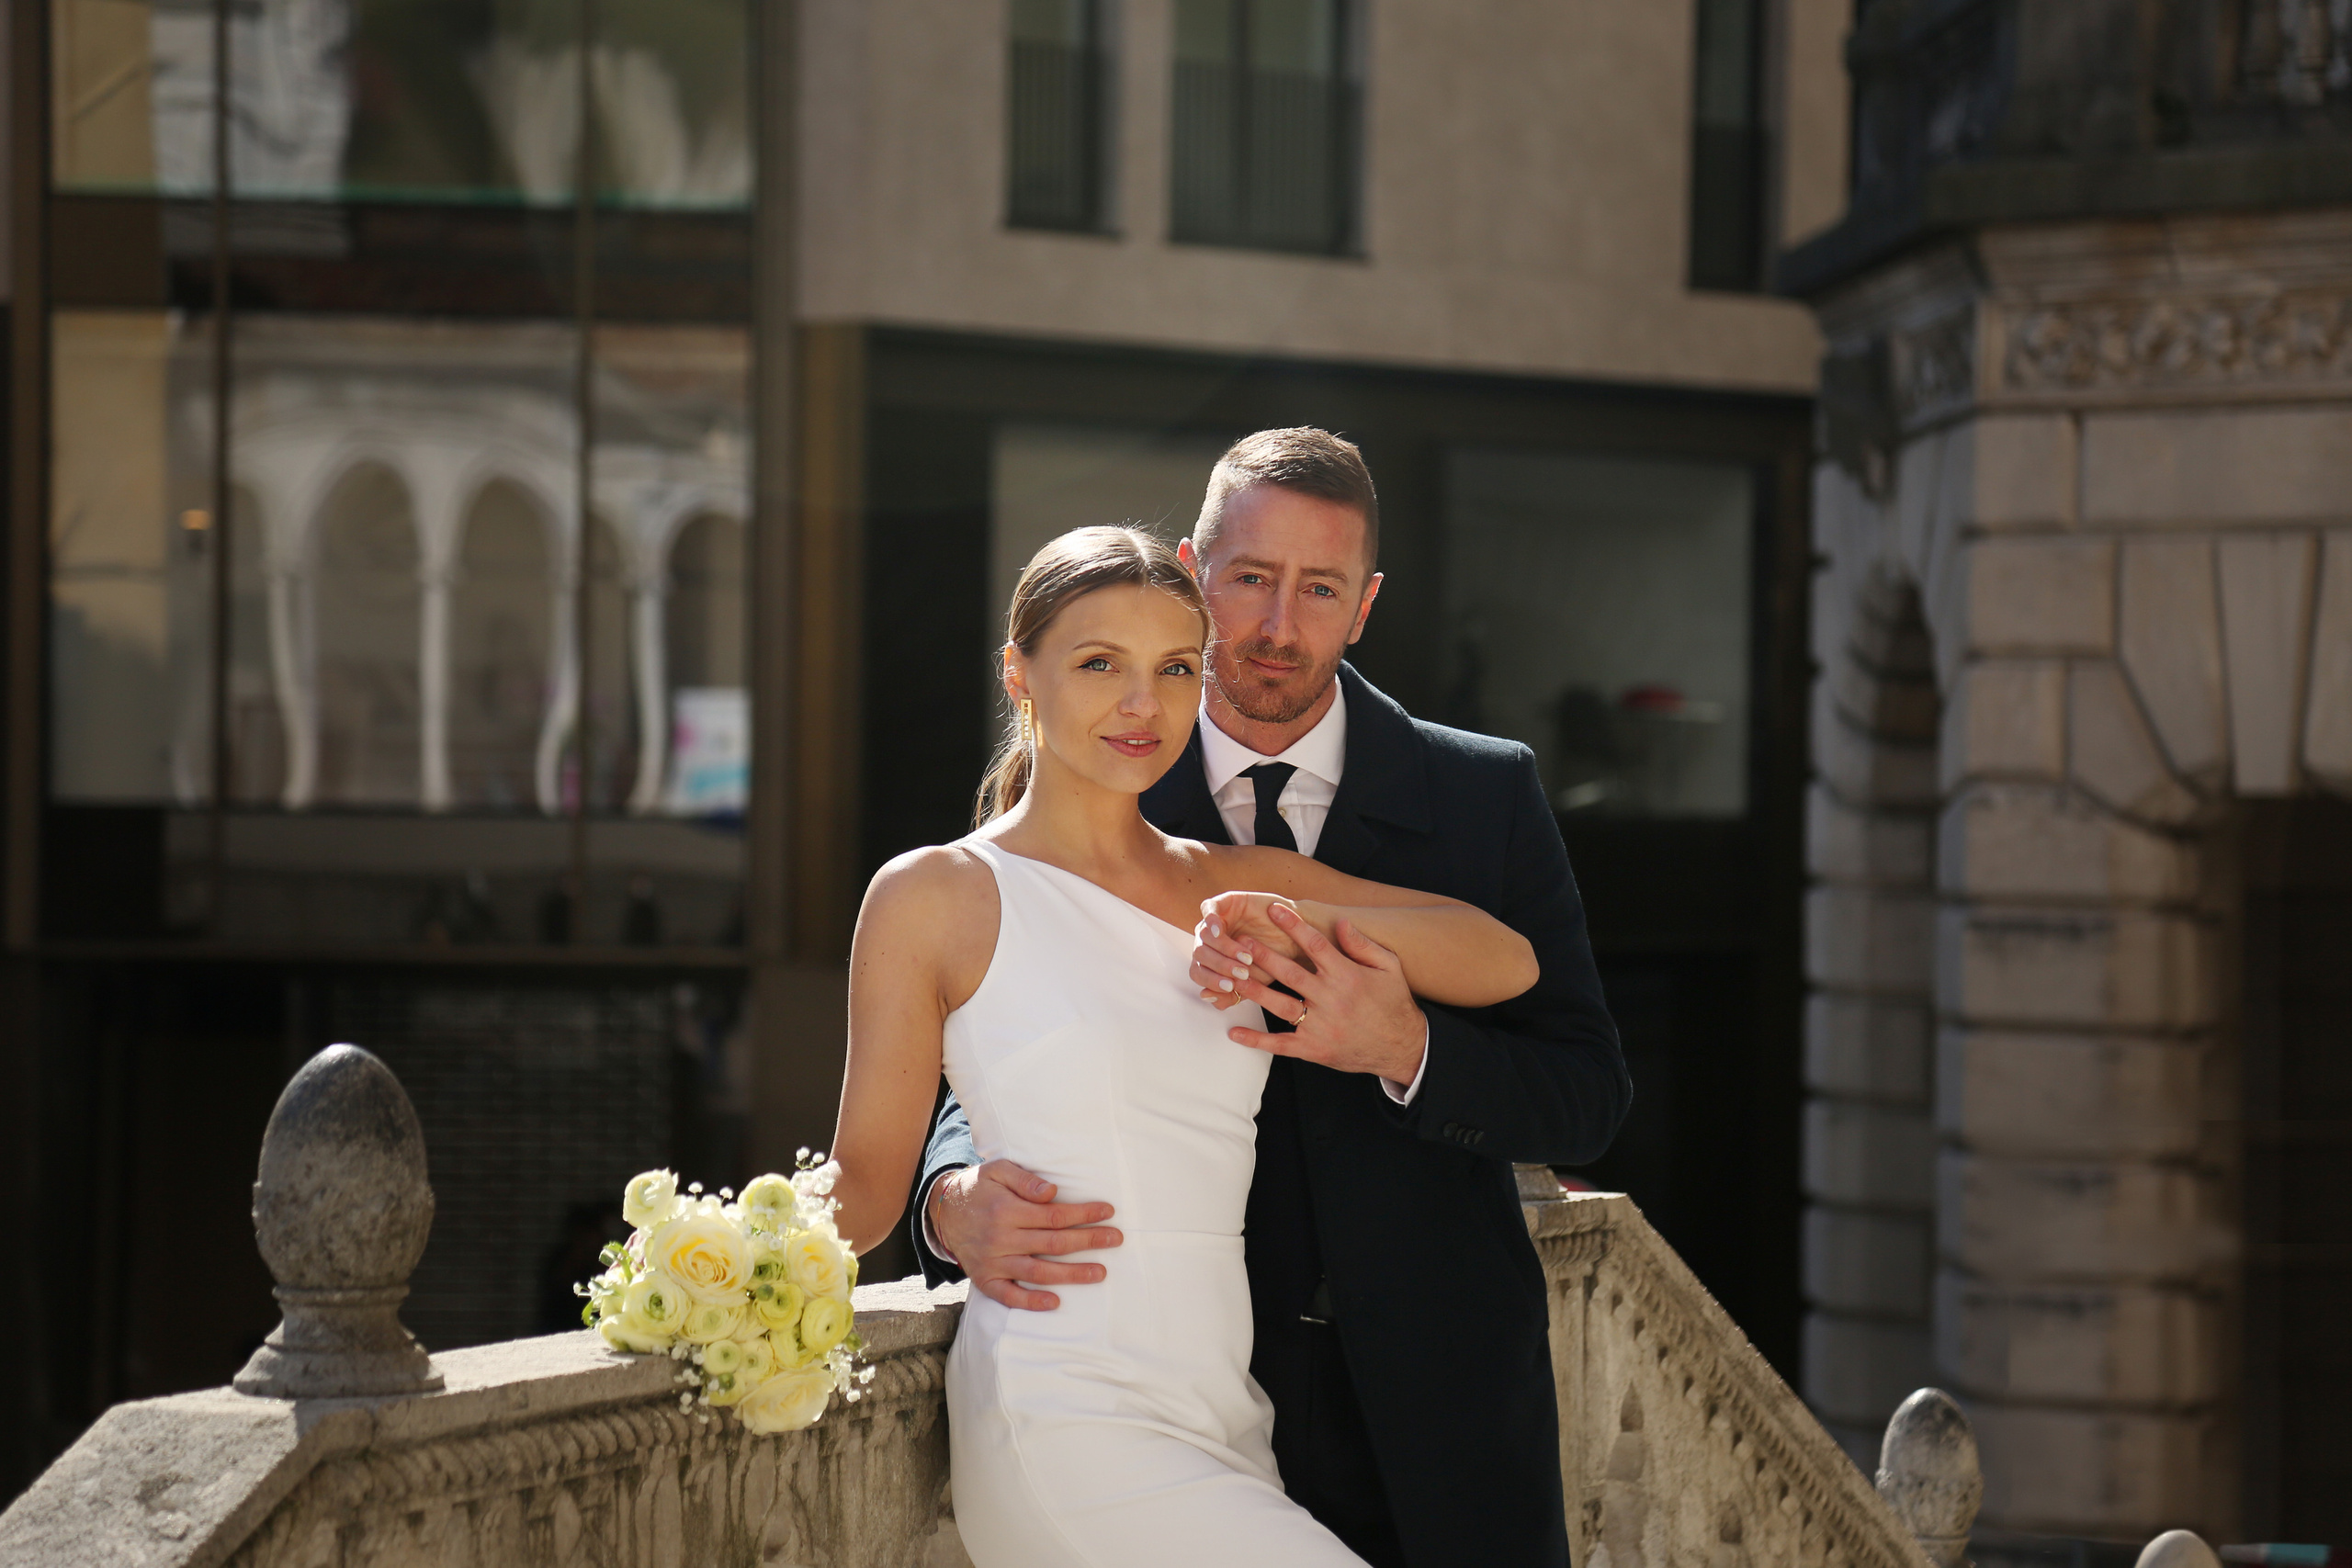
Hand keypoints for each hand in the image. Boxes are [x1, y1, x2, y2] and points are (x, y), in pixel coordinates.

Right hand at [928, 1159, 1121, 1311]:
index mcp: (1006, 1210)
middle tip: (1116, 1239)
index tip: (1108, 1212)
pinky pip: (1008, 1296)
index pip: (1054, 1216)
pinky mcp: (985, 1279)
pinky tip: (1055, 1302)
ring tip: (1100, 1273)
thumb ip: (1024, 1179)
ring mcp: (993, 1262)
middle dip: (1088, 1241)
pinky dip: (1031, 1302)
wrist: (943, 1211)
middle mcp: (1000, 1238)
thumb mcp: (997, 1170)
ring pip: (1038, 1272)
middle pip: (1053, 1244)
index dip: (1083, 1215)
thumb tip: (1052, 1192)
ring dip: (1071, 1274)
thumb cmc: (979, 1187)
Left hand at [1190, 893, 1307, 1009]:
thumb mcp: (1254, 983)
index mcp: (1212, 959)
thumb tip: (1206, 997)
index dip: (1211, 981)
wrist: (1298, 937)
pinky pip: (1208, 908)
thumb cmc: (1274, 961)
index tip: (1231, 987)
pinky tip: (1220, 931)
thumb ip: (1231, 993)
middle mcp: (1210, 940)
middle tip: (1242, 972)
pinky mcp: (1224, 902)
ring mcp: (1216, 920)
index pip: (1198, 972)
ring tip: (1246, 957)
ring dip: (1224, 948)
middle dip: (1220, 966)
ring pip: (1204, 935)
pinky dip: (1211, 921)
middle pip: (1200, 954)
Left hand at [1206, 904, 1427, 1085]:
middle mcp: (1331, 999)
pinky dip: (1257, 1040)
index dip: (1293, 925)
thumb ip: (1363, 944)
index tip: (1274, 909)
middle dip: (1264, 956)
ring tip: (1233, 977)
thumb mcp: (1389, 967)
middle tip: (1241, 942)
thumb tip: (1340, 922)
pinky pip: (1281, 1044)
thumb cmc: (1393, 1002)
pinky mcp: (1315, 1049)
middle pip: (1291, 973)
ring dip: (1255, 991)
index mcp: (1347, 976)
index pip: (1316, 944)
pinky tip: (1235, 1032)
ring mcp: (1321, 1026)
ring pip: (1281, 1006)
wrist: (1402, 1047)